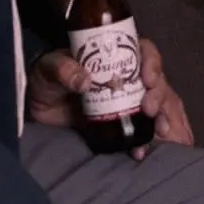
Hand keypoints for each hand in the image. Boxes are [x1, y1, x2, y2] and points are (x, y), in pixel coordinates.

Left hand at [27, 39, 193, 157]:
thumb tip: (85, 80)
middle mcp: (128, 77)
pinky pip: (144, 131)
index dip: (152, 63)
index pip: (144, 52)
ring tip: (161, 134)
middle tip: (150, 110)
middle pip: (156, 82)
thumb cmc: (46, 76)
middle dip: (160, 96)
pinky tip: (145, 150)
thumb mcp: (49, 67)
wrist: (38, 106)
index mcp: (116, 56)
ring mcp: (128, 101)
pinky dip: (152, 140)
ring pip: (158, 106)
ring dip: (164, 118)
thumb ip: (63, 69)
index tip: (148, 79)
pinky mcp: (123, 124)